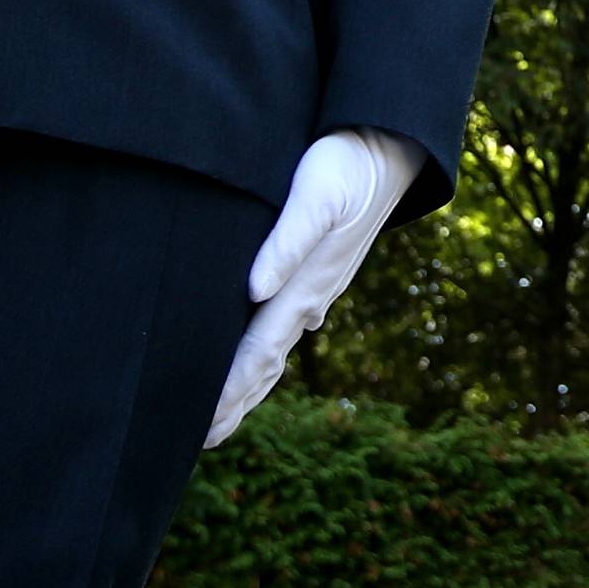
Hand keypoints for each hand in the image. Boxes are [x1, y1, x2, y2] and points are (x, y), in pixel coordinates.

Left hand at [202, 125, 426, 450]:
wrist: (390, 147)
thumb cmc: (347, 165)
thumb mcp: (316, 196)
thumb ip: (286, 243)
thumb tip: (254, 291)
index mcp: (304, 288)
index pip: (257, 354)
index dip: (227, 392)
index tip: (198, 426)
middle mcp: (311, 297)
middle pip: (265, 364)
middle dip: (234, 402)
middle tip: (200, 440)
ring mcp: (318, 287)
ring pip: (277, 347)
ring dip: (250, 383)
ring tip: (227, 411)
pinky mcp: (320, 270)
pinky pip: (286, 322)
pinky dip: (268, 350)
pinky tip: (267, 356)